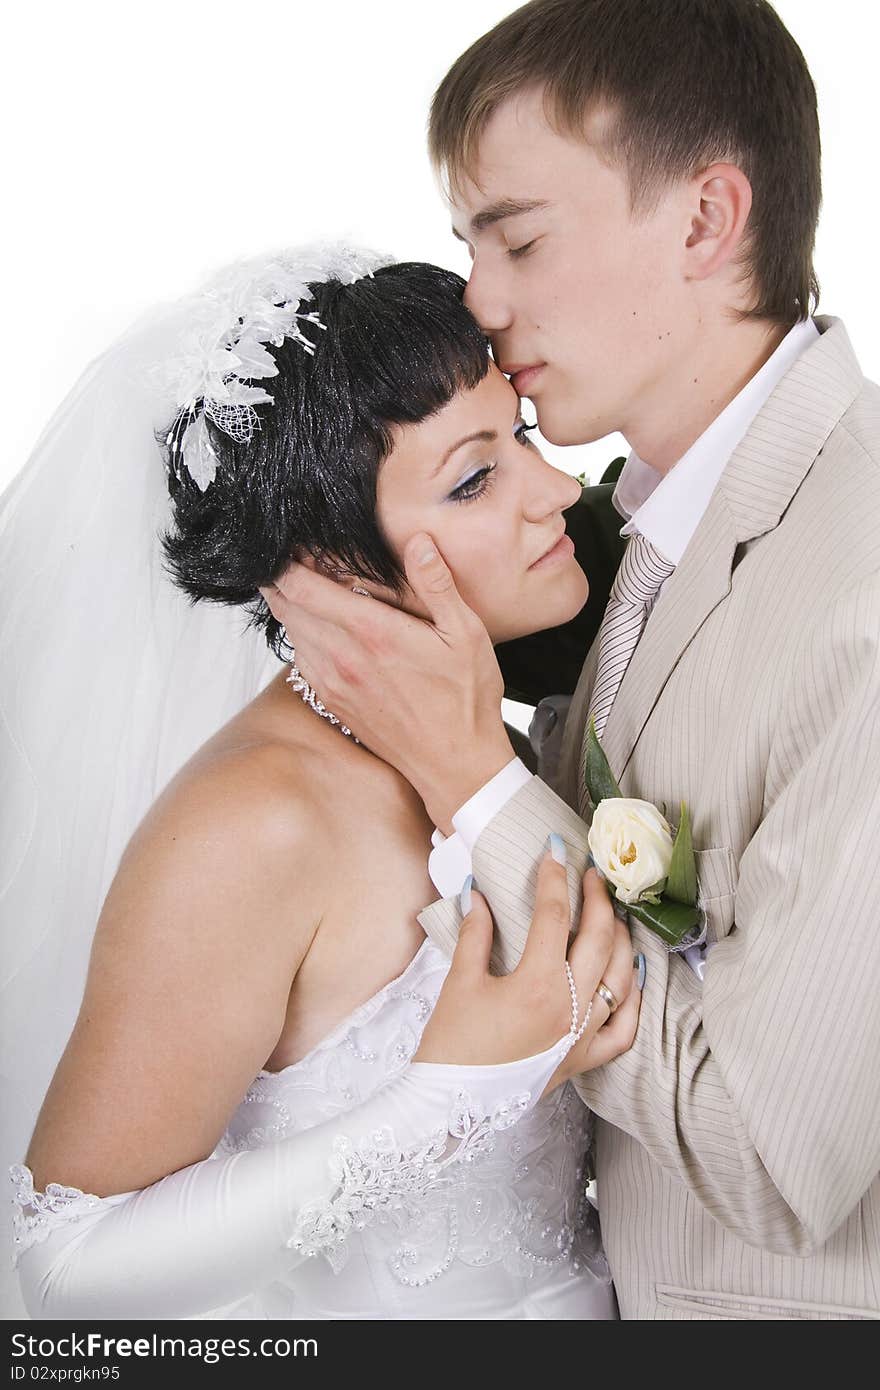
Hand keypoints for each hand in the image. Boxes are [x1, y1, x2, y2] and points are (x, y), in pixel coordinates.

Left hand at [261, 537, 513, 828]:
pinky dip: (301, 637)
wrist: (454, 765)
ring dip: (289, 606)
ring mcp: (333, 683)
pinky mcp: (333, 701)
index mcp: (373, 634)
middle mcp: (343, 658)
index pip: (304, 588)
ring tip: (303, 585)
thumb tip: (419, 543)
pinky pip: (300, 660)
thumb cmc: (465, 700)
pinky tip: (318, 628)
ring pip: (290, 633)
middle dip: (282, 578)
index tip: (293, 543)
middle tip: (292, 557)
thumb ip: (437, 585)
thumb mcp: (466, 635)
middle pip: (287, 607)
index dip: (288, 561)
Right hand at [414, 860, 639, 1088]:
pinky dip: (634, 999)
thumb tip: (478, 894)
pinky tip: (633, 974)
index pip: (554, 916)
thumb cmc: (451, 1044)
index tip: (554, 850)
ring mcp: (582, 1037)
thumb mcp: (459, 981)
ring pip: (621, 978)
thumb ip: (475, 933)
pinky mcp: (583, 1060)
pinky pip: (624, 1029)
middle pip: (599, 940)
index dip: (554, 878)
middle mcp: (570, 1009)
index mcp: (538, 985)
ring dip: (622, 940)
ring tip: (613, 914)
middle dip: (598, 900)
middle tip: (591, 875)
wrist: (450, 1105)